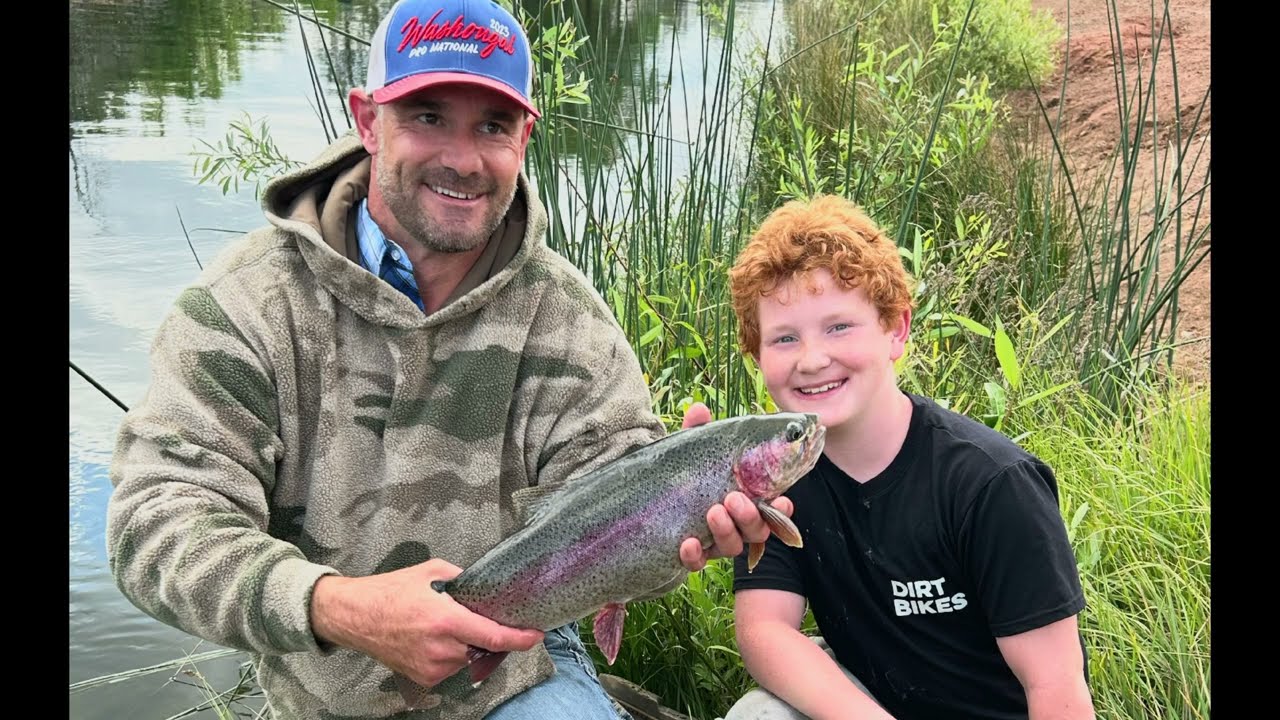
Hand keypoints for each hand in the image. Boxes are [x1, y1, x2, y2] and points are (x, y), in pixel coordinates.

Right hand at [310, 559, 543, 688]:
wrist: (354, 616)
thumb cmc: (391, 591)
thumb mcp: (432, 571)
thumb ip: (464, 579)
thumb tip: (486, 586)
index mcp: (446, 620)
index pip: (494, 636)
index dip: (519, 638)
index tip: (536, 635)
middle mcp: (442, 649)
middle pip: (484, 647)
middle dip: (487, 634)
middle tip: (474, 617)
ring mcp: (432, 668)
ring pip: (468, 657)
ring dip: (467, 644)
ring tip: (443, 625)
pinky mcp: (424, 678)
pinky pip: (452, 667)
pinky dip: (452, 654)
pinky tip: (434, 639)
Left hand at [676, 403, 795, 571]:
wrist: (645, 505)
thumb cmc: (682, 474)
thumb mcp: (690, 452)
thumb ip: (698, 433)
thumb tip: (698, 409)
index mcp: (743, 499)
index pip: (771, 510)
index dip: (781, 511)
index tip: (781, 501)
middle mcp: (733, 524)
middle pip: (755, 530)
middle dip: (749, 517)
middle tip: (734, 499)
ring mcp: (712, 542)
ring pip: (731, 547)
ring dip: (726, 531)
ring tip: (713, 512)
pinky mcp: (690, 555)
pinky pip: (697, 562)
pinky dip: (695, 555)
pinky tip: (687, 543)